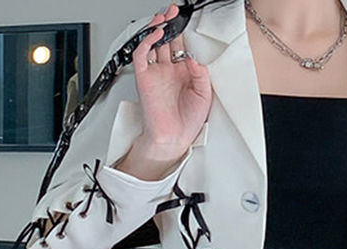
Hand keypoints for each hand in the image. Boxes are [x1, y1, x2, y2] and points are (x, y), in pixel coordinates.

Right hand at [130, 4, 211, 165]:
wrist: (174, 138)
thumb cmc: (188, 122)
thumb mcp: (204, 96)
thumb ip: (201, 75)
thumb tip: (193, 57)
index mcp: (184, 73)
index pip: (182, 46)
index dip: (183, 32)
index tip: (188, 19)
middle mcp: (169, 71)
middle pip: (167, 40)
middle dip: (170, 24)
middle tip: (174, 11)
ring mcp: (156, 73)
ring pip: (153, 43)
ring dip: (158, 28)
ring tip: (165, 17)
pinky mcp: (144, 77)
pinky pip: (142, 54)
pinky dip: (147, 41)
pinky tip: (156, 34)